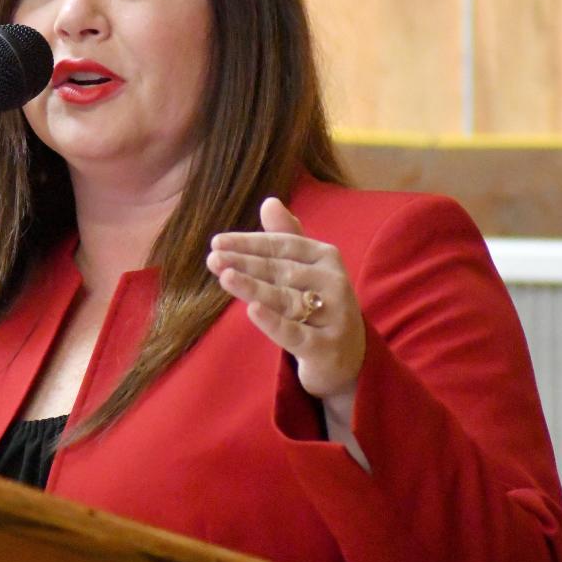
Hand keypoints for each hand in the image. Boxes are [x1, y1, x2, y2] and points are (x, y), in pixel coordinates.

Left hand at [206, 197, 365, 398]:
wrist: (348, 359)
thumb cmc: (319, 305)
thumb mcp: (304, 269)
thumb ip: (287, 237)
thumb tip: (269, 202)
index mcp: (326, 257)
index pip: (282, 245)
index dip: (249, 243)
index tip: (217, 242)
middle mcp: (333, 282)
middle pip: (281, 270)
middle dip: (245, 264)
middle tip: (213, 259)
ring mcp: (333, 315)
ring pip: (285, 299)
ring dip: (253, 287)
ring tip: (225, 276)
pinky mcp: (326, 347)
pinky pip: (296, 334)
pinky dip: (274, 322)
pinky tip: (253, 310)